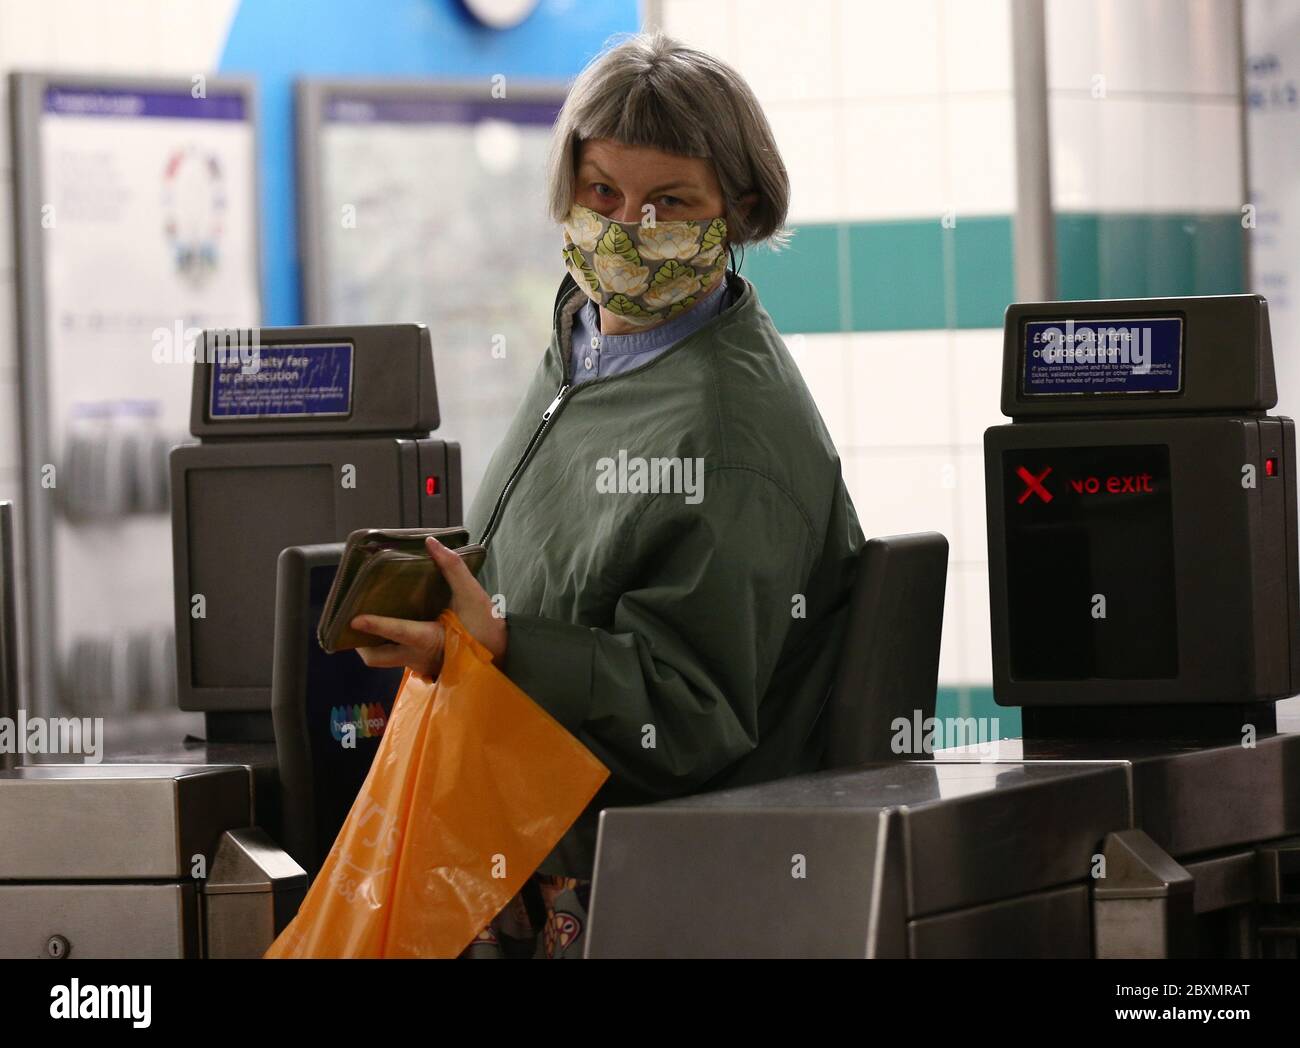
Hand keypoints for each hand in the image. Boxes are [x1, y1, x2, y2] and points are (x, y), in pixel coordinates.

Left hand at [351, 537, 506, 679]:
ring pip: (386, 660)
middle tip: (354, 623)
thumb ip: (452, 567)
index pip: (396, 631)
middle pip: (376, 657)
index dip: (374, 624)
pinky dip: (392, 646)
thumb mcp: (472, 595)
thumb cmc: (486, 628)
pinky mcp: (425, 669)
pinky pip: (400, 660)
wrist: (503, 659)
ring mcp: (420, 666)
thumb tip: (432, 544)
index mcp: (428, 638)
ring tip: (371, 622)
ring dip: (376, 644)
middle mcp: (418, 657)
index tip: (353, 618)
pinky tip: (395, 629)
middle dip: (360, 643)